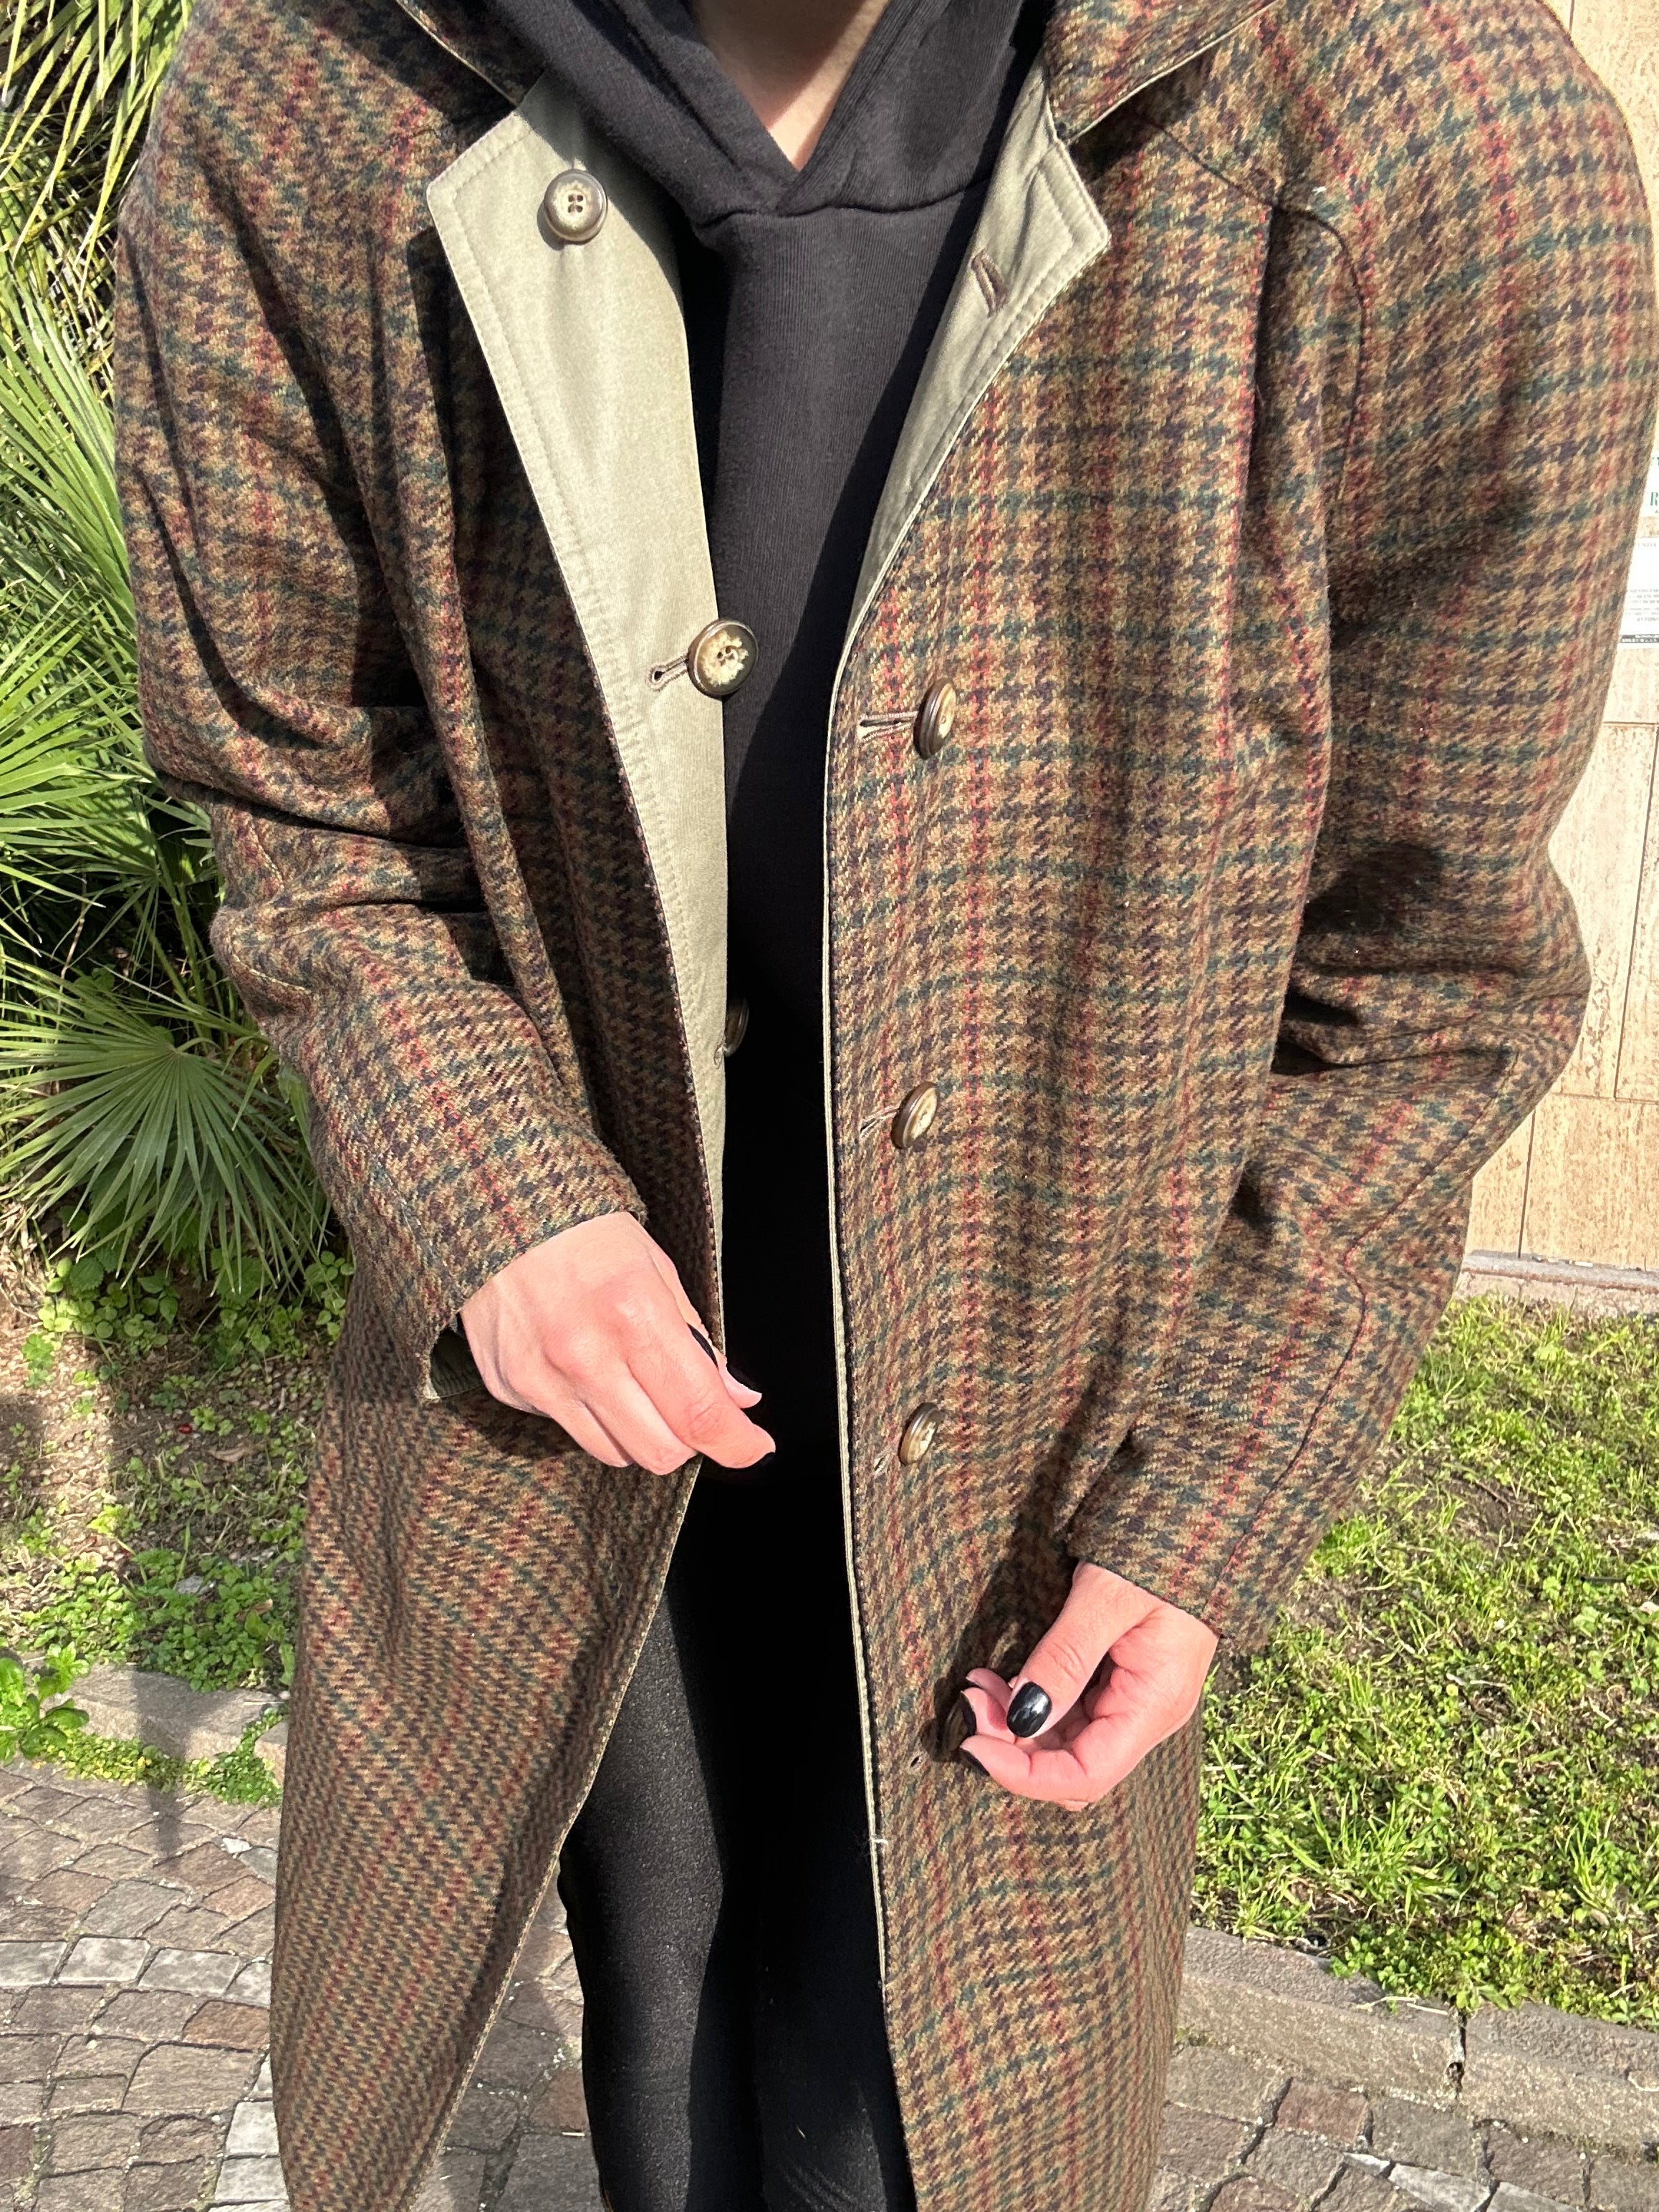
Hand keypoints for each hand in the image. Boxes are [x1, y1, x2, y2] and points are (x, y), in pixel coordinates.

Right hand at [460, 1213, 774, 1473]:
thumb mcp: (658, 1270)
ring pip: (614, 1454)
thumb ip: (699, 1342)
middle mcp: (585, 1356)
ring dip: (638, 1433)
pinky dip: (591, 1415)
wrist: (498, 1211)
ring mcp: (542, 1378)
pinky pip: (568, 1430)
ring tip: (632, 1383)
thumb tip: (738, 1399)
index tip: (754, 1446)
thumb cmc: (588, 1235)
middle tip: (686, 1405)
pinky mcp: (511, 1388)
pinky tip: (583, 1369)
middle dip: (687, 1438)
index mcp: (635, 1315)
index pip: (698, 1412)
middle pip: (659, 1452)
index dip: (736, 1443)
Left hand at [959, 1563, 1216, 1807]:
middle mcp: (1147, 1714)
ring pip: (1066, 1741)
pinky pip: (1073, 1712)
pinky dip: (1032, 1702)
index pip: (1086, 1775)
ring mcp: (1135, 1698)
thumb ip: (1064, 1659)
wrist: (1198, 1515)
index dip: (1024, 1775)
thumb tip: (1020, 1719)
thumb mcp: (1106, 1598)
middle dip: (1013, 1744)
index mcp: (1154, 1705)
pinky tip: (1001, 1679)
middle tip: (971, 1699)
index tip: (973, 1745)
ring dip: (1016, 1723)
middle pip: (1071, 1763)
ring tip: (978, 1685)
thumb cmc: (1158, 1551)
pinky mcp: (1122, 1679)